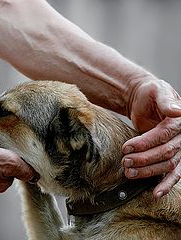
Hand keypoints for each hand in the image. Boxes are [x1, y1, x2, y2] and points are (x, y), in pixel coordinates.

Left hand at [122, 79, 180, 198]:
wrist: (144, 99)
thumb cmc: (150, 94)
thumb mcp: (157, 91)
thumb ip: (166, 100)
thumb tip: (178, 111)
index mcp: (179, 121)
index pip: (163, 135)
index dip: (144, 143)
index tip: (125, 147)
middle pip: (165, 153)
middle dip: (143, 159)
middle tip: (125, 162)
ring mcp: (178, 147)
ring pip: (167, 165)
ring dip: (148, 171)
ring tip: (129, 173)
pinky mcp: (171, 155)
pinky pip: (173, 172)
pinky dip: (166, 184)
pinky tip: (156, 193)